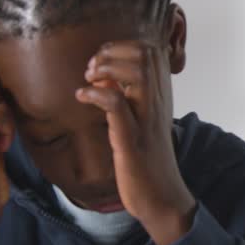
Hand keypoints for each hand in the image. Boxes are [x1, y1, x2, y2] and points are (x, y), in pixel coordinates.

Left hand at [75, 39, 195, 244]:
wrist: (162, 197)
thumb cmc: (147, 160)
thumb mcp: (141, 121)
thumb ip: (128, 97)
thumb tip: (104, 78)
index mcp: (160, 96)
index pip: (149, 50)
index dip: (121, 47)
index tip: (102, 64)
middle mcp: (157, 102)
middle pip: (143, 53)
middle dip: (111, 52)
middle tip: (93, 71)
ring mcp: (146, 119)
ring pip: (136, 71)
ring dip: (105, 69)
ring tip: (89, 81)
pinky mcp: (132, 139)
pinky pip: (116, 105)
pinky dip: (95, 95)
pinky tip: (82, 98)